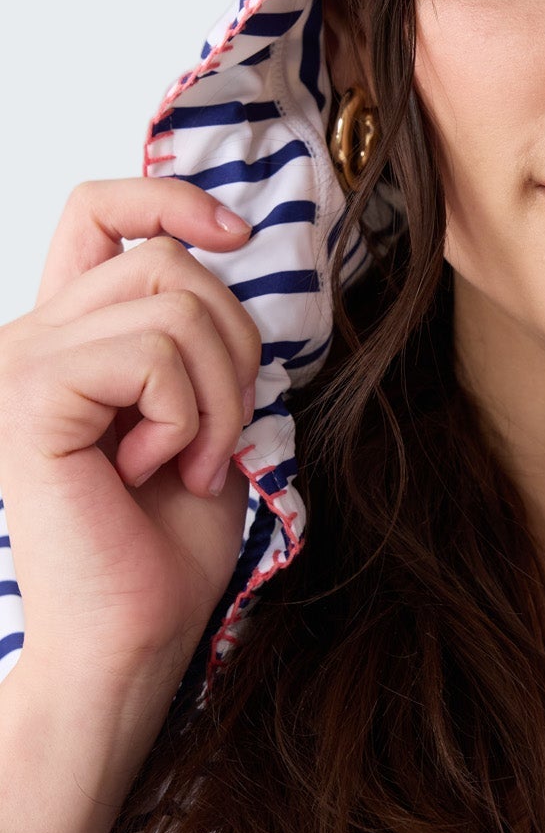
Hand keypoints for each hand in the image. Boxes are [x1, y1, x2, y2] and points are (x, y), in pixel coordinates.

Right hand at [0, 179, 259, 703]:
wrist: (132, 634)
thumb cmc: (166, 543)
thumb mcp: (201, 414)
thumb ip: (198, 335)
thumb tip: (230, 253)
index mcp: (67, 335)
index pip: (99, 210)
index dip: (170, 198)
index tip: (236, 236)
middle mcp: (30, 336)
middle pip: (167, 258)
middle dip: (232, 345)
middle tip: (217, 433)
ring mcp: (21, 360)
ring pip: (176, 303)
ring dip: (217, 394)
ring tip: (185, 460)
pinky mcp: (30, 393)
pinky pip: (152, 354)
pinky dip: (185, 416)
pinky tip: (153, 470)